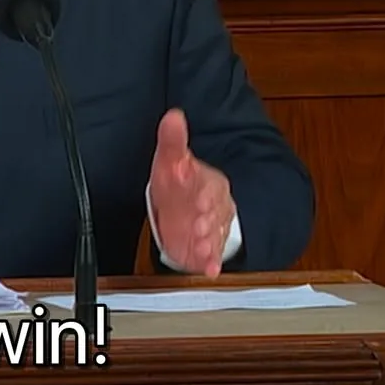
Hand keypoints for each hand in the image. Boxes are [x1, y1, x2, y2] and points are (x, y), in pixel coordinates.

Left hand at [148, 109, 235, 277]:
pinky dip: (211, 263)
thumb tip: (173, 116)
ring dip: (208, 241)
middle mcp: (213, 205)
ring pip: (214, 234)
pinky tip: (210, 269)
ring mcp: (211, 228)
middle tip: (200, 225)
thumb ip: (172, 140)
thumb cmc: (178, 183)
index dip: (205, 191)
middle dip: (207, 218)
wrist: (184, 208)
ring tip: (202, 246)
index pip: (209, 184)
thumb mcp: (171, 159)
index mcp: (207, 181)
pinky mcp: (206, 247)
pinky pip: (212, 256)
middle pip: (213, 211)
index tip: (199, 197)